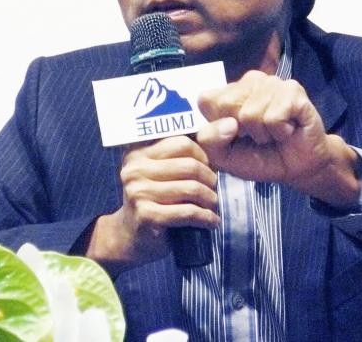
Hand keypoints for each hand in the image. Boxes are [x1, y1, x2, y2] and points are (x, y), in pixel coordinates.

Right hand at [86, 136, 218, 275]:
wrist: (130, 236)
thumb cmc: (155, 200)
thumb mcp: (166, 172)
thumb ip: (192, 151)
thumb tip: (231, 125)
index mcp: (139, 152)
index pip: (183, 143)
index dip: (203, 156)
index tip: (208, 170)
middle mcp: (135, 168)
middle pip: (189, 165)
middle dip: (209, 179)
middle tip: (214, 190)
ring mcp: (138, 192)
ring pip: (191, 189)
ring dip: (210, 200)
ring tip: (212, 205)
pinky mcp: (146, 215)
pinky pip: (187, 212)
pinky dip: (205, 217)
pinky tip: (211, 221)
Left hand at [196, 70, 360, 208]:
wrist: (297, 168)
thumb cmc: (260, 158)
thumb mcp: (225, 157)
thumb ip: (210, 141)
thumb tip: (228, 123)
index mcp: (229, 91)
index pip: (206, 100)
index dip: (217, 124)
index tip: (234, 135)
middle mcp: (250, 81)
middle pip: (226, 104)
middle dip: (242, 131)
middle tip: (257, 135)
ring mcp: (272, 82)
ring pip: (251, 113)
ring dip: (263, 134)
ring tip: (274, 132)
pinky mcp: (293, 90)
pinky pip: (274, 117)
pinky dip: (280, 132)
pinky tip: (287, 129)